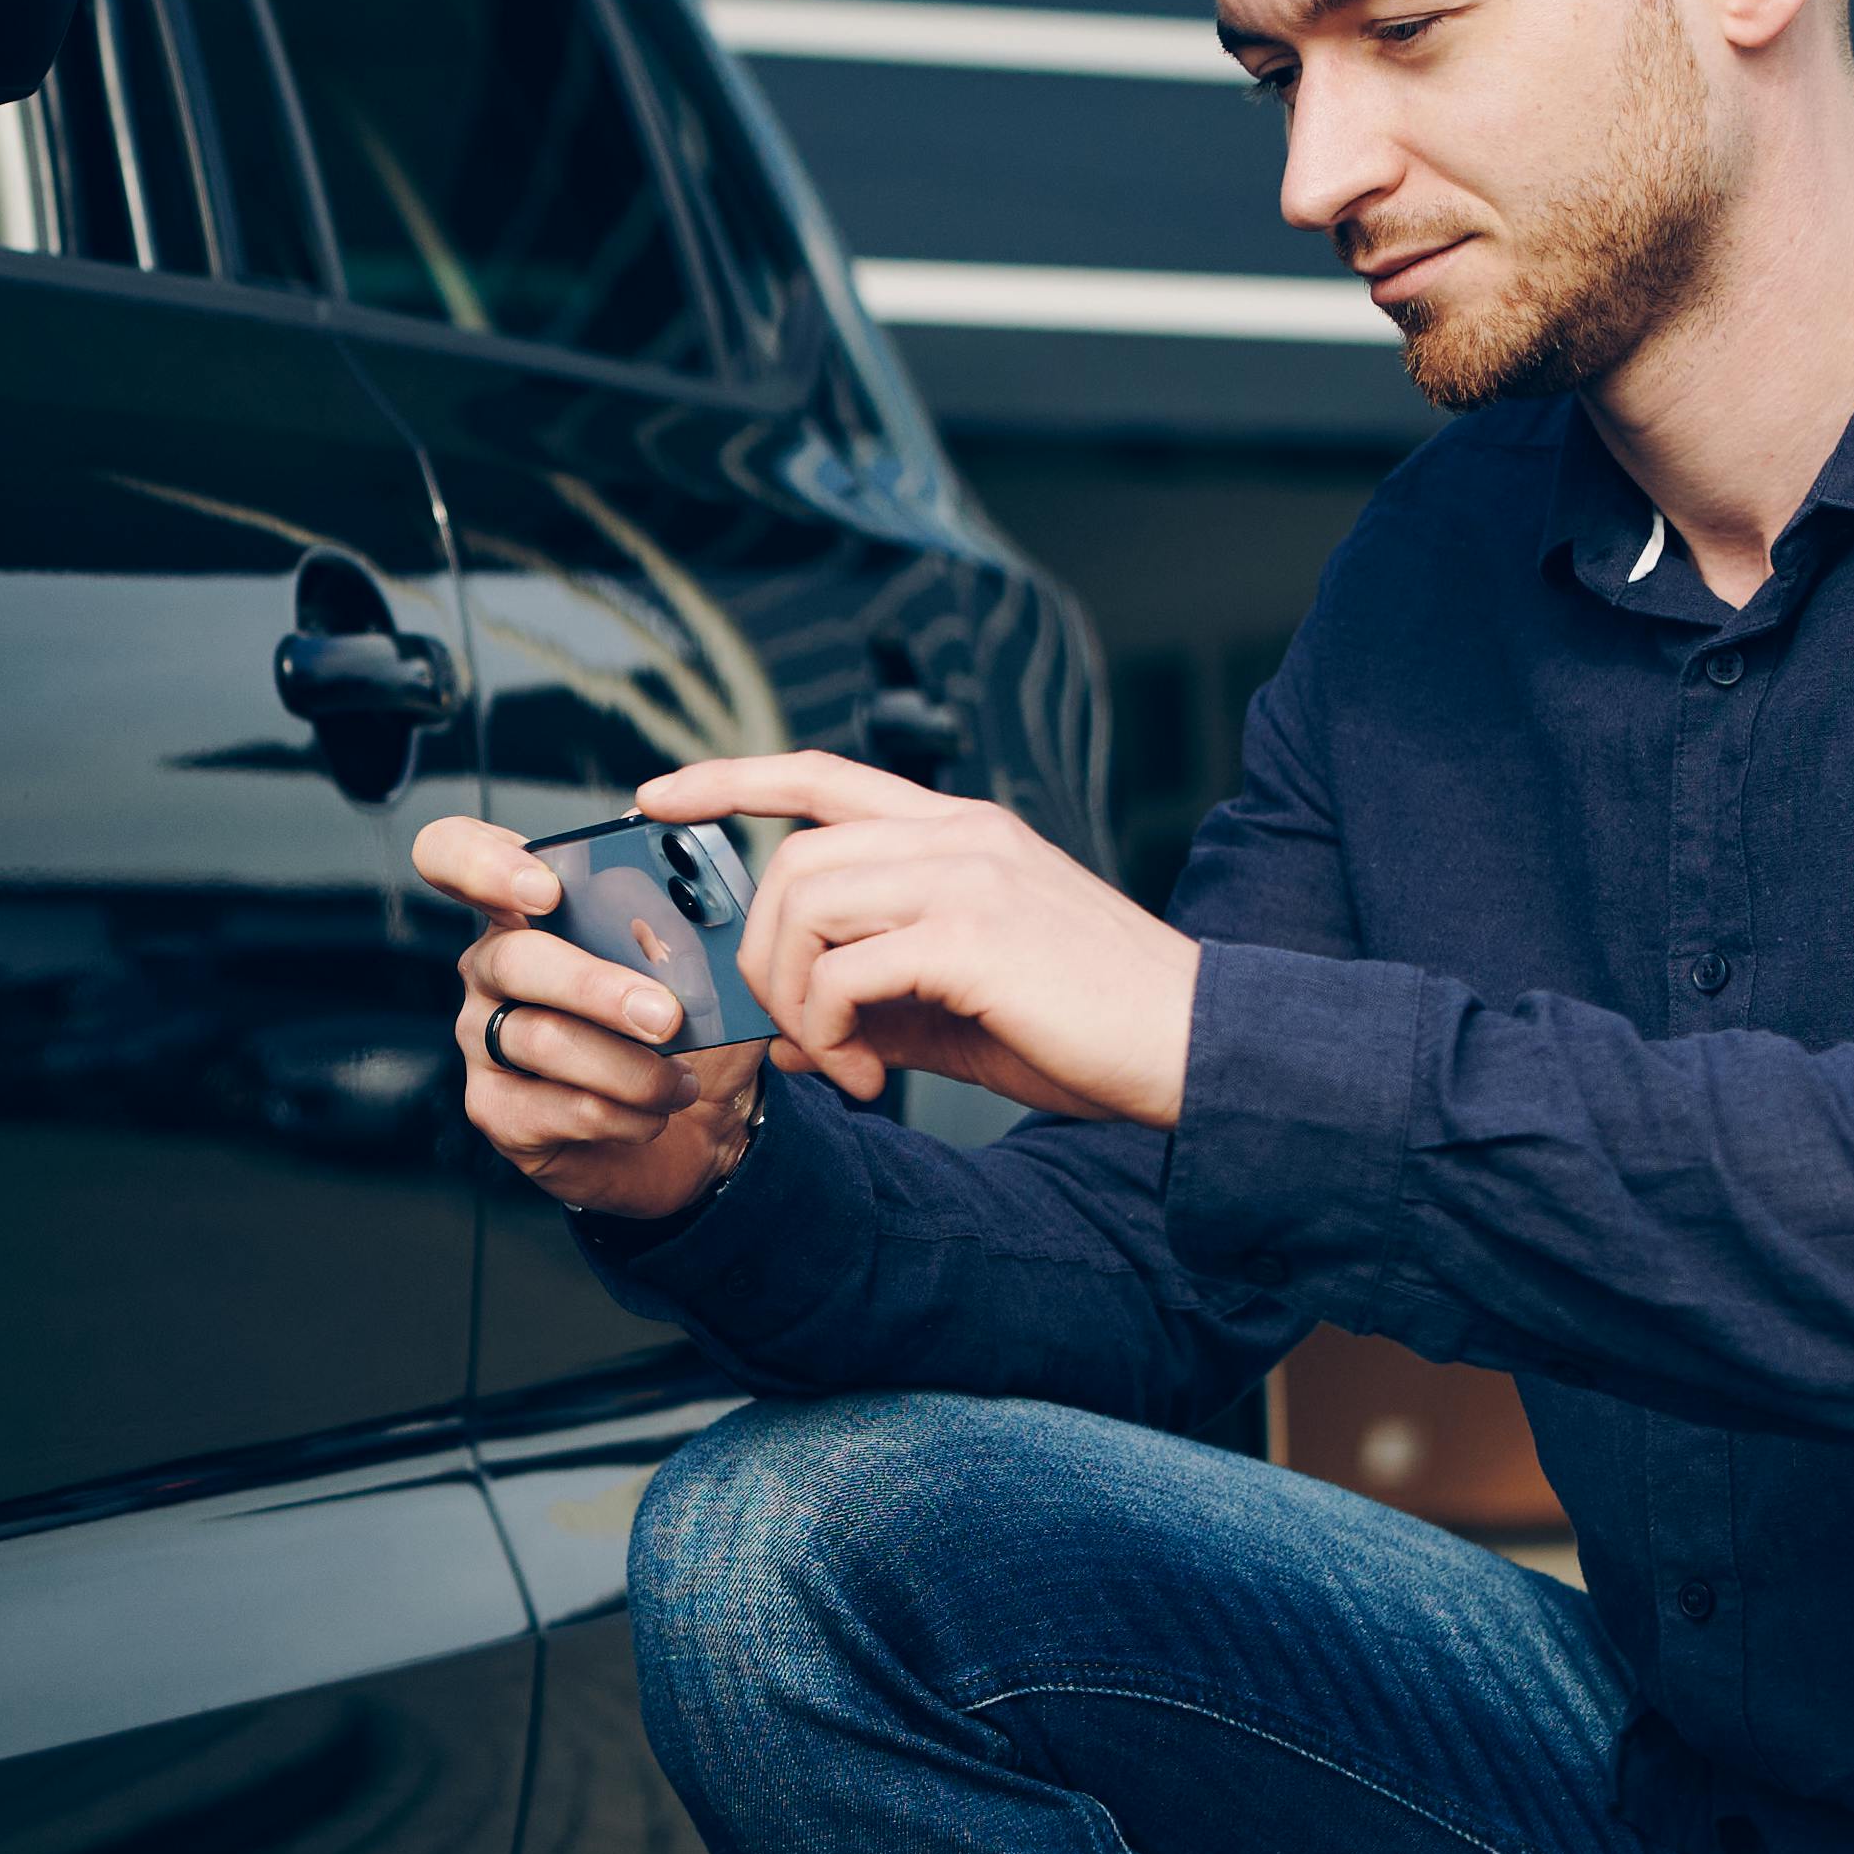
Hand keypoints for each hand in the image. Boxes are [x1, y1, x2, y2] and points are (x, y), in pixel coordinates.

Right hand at [409, 810, 882, 1218]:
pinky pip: (556, 1108)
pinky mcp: (496, 1109)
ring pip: (544, 1039)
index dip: (484, 863)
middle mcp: (491, 966)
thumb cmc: (684, 1027)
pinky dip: (621, 1114)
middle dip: (596, 986)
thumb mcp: (699, 967)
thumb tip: (692, 920)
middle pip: (514, 958)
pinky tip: (652, 1114)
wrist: (692, 1122)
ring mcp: (484, 1038)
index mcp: (528, 906)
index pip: (455, 853)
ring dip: (630, 1067)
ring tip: (681, 1082)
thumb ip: (684, 928)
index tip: (545, 889)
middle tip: (663, 1015)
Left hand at [645, 752, 1201, 1133]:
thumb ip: (871, 1006)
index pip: (822, 776)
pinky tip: (869, 1078)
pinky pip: (846, 972)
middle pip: (793, 858)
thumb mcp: (960, 1011)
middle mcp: (959, 835)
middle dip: (762, 955)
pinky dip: (831, 1033)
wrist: (1193, 1049)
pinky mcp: (974, 934)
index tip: (660, 795)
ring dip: (795, 998)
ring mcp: (967, 876)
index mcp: (959, 833)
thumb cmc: (1086, 1029)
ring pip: (806, 905)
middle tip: (797, 1037)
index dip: (732, 778)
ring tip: (840, 1064)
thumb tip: (784, 1041)